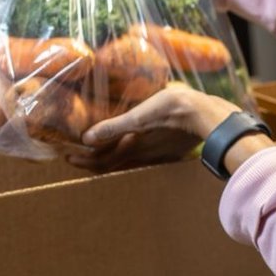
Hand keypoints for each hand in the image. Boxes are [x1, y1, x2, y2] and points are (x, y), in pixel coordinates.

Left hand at [70, 84, 255, 173]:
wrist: (209, 117)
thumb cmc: (175, 110)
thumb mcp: (141, 114)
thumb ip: (115, 126)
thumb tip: (86, 138)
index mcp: (133, 149)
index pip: (101, 162)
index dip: (83, 160)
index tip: (67, 156)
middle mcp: (141, 156)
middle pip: (110, 164)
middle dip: (90, 160)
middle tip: (74, 154)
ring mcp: (154, 154)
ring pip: (123, 161)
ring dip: (106, 157)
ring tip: (94, 150)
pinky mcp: (164, 149)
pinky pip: (137, 157)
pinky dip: (123, 154)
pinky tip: (124, 145)